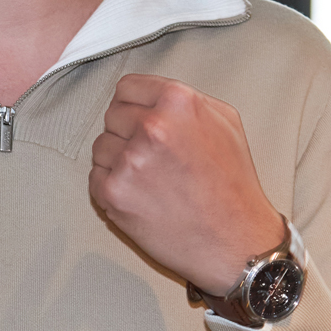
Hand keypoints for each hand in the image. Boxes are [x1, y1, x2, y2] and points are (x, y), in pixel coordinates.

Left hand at [89, 74, 284, 296]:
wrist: (236, 243)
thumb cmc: (233, 187)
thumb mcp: (225, 123)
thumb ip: (184, 101)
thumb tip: (152, 95)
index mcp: (178, 102)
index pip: (126, 88)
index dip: (134, 106)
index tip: (140, 121)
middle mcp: (152, 127)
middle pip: (111, 116)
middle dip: (127, 134)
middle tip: (154, 158)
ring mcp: (130, 161)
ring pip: (100, 147)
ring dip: (118, 162)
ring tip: (152, 181)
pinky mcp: (114, 192)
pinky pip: (94, 178)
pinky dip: (112, 189)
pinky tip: (142, 198)